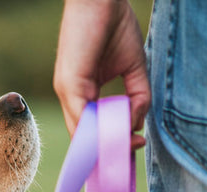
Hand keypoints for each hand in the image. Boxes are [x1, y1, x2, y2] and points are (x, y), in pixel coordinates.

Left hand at [53, 0, 150, 145]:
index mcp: (83, 93)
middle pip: (85, 137)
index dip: (110, 143)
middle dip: (108, 151)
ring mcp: (67, 92)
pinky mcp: (68, 84)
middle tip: (131, 154)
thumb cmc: (115, 23)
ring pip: (82, 133)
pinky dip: (97, 133)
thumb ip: (139, 98)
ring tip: (127, 148)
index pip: (92, 129)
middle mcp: (71, 96)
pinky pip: (81, 118)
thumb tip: (138, 125)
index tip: (131, 150)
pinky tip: (116, 136)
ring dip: (105, 145)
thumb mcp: (134, 68)